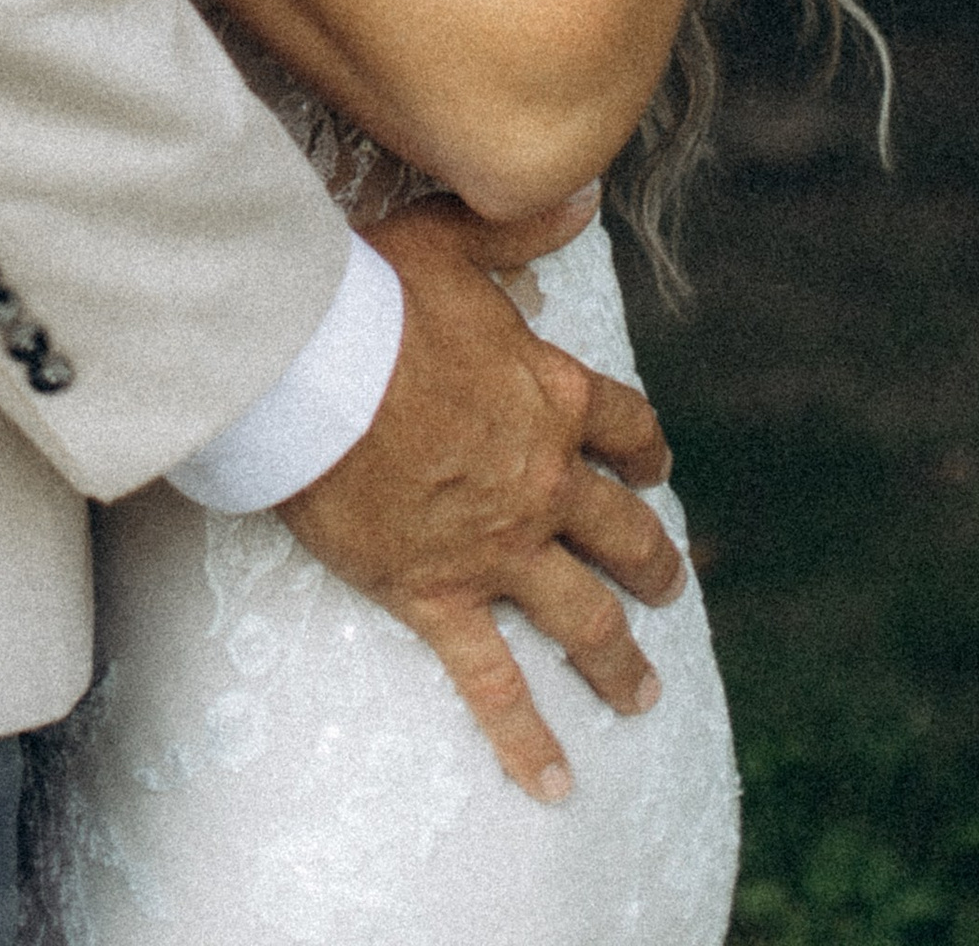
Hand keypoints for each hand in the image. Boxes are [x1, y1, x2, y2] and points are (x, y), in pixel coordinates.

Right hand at [276, 192, 684, 806]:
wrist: (312, 366)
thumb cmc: (372, 292)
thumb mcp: (448, 238)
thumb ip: (518, 225)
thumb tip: (578, 194)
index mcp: (553, 397)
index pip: (626, 429)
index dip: (645, 449)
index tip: (655, 466)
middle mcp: (544, 481)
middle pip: (621, 531)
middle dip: (649, 561)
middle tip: (666, 586)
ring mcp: (499, 547)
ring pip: (583, 615)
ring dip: (619, 658)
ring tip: (643, 694)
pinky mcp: (442, 596)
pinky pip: (494, 683)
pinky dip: (527, 738)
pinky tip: (556, 785)